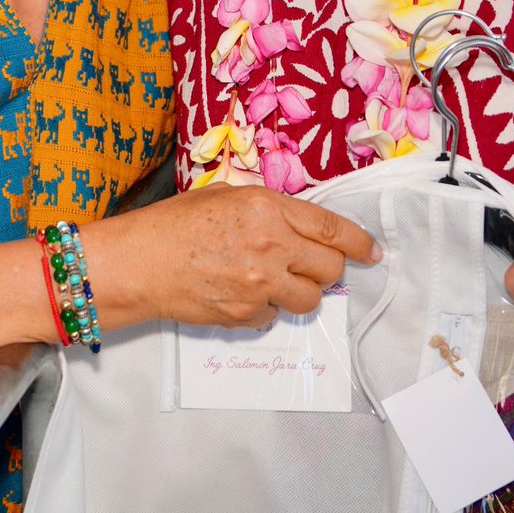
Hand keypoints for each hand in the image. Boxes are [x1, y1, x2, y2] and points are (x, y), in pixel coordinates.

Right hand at [102, 184, 380, 329]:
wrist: (141, 262)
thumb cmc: (176, 223)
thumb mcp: (225, 196)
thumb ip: (268, 208)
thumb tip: (300, 224)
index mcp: (268, 209)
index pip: (333, 228)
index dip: (360, 243)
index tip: (372, 252)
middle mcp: (272, 246)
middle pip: (331, 267)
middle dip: (330, 268)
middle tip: (313, 265)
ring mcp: (261, 285)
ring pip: (311, 299)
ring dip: (302, 291)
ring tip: (276, 280)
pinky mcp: (248, 315)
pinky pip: (277, 316)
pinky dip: (269, 308)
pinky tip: (244, 293)